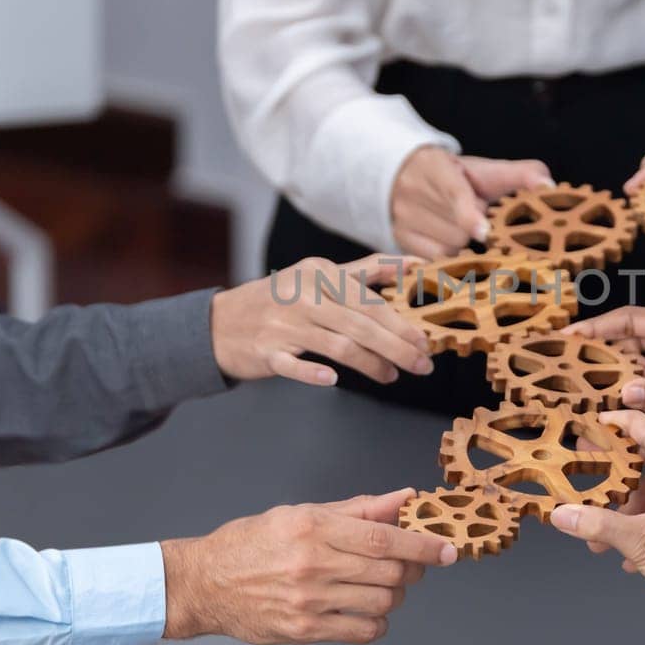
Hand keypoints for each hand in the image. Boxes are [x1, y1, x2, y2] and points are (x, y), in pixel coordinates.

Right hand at [161, 489, 457, 644]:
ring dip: (395, 596)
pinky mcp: (304, 629)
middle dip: (412, 570)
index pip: (383, 538)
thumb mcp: (300, 513)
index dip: (422, 546)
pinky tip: (367, 610)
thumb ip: (356, 509)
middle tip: (411, 566)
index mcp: (313, 528)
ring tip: (385, 587)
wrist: (205, 583)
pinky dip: (376, 622)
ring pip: (381, 603)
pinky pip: (361, 631)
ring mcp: (308, 600)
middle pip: (388, 572)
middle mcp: (312, 564)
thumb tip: (402, 498)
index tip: (447, 550)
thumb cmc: (251, 543)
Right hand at [212, 254, 433, 385]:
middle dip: (398, 347)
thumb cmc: (279, 300)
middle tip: (422, 365)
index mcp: (319, 273)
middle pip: (361, 324)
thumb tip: (413, 264)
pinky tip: (333, 381)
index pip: (370, 300)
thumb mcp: (317, 275)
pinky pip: (294, 366)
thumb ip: (364, 271)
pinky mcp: (266, 351)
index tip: (424, 340)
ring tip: (392, 376)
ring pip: (339, 346)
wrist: (219, 323)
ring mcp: (283, 324)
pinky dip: (314, 374)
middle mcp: (303, 295)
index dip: (401, 323)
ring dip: (371, 365)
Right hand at [391, 147, 552, 258]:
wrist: (405, 175)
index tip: (484, 232)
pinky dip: (449, 255)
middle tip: (479, 214)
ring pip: (448, 247)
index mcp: (435, 167)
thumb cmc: (456, 176)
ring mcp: (402, 218)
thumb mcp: (485, 170)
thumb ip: (520, 175)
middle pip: (457, 229)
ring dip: (464, 243)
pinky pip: (434, 261)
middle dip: (476, 226)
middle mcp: (412, 191)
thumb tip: (549, 187)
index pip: (453, 193)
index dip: (469, 214)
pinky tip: (449, 239)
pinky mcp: (399, 240)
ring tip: (460, 224)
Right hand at [566, 307, 644, 467]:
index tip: (568, 335)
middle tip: (567, 368)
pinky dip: (634, 403)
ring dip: (616, 384)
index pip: (630, 320)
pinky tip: (614, 416)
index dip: (597, 327)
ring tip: (585, 396)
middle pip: (628, 344)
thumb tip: (624, 392)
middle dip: (602, 358)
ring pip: (635, 371)